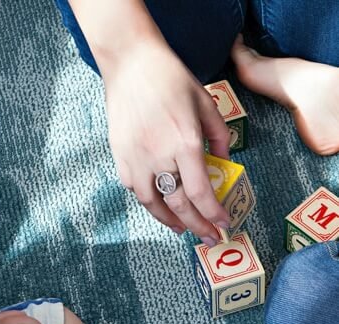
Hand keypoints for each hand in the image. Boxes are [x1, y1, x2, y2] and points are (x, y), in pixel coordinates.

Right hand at [103, 41, 230, 244]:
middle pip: (179, 204)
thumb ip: (219, 137)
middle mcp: (159, 156)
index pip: (201, 193)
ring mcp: (136, 158)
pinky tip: (159, 204)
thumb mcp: (206, 103)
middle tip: (208, 237)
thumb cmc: (170, 79)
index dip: (213, 214)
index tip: (223, 225)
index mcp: (184, 142)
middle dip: (197, 226)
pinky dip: (149, 201)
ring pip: (152, 203)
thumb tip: (224, 164)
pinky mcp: (120, 156)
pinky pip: (135, 188)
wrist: (131, 63)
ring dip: (169, 221)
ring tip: (182, 227)